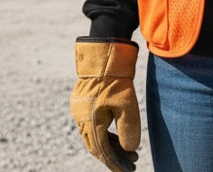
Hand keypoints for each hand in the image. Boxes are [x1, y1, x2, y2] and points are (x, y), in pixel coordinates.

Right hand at [70, 38, 140, 170]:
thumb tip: (130, 149)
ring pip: (94, 135)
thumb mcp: (127, 104)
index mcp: (90, 122)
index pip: (102, 151)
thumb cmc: (117, 78)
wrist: (104, 54)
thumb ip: (128, 129)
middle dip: (114, 156)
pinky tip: (117, 134)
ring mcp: (80, 110)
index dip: (115, 163)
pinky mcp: (82, 102)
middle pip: (96, 145)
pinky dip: (105, 132)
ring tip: (129, 150)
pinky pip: (92, 124)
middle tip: (132, 162)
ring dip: (110, 144)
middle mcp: (81, 118)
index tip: (128, 171)